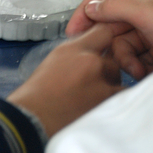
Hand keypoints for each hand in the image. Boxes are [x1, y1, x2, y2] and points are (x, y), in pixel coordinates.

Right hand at [7, 25, 122, 136]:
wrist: (32, 121)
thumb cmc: (36, 95)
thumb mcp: (53, 60)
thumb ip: (75, 51)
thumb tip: (90, 48)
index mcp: (74, 49)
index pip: (103, 32)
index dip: (105, 40)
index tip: (105, 46)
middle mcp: (90, 63)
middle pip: (111, 59)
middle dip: (104, 68)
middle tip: (90, 80)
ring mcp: (101, 84)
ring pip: (117, 77)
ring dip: (109, 84)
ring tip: (89, 95)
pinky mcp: (107, 104)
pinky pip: (120, 96)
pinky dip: (112, 99)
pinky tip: (96, 104)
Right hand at [65, 0, 152, 80]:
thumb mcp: (150, 14)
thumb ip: (117, 6)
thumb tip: (92, 7)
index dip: (87, 9)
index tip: (73, 31)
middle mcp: (148, 4)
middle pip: (112, 20)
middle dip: (112, 42)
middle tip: (112, 59)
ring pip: (122, 41)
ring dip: (126, 58)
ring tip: (138, 69)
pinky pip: (134, 55)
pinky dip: (136, 65)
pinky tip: (146, 72)